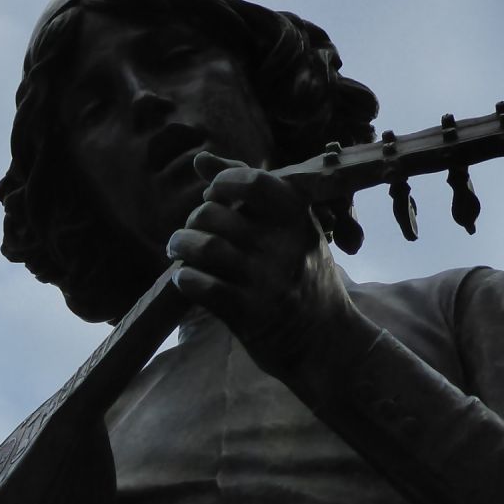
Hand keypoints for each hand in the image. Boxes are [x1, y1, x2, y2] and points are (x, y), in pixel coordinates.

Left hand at [165, 152, 353, 369]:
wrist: (325, 342)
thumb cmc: (306, 278)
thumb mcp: (294, 231)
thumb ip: (250, 193)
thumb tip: (200, 161)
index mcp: (297, 219)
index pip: (252, 180)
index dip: (222, 182)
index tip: (214, 195)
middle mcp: (283, 246)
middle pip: (215, 214)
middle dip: (194, 220)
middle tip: (192, 232)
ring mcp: (265, 281)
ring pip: (205, 246)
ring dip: (181, 245)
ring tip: (178, 249)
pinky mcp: (248, 314)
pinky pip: (201, 286)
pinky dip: (185, 278)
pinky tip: (186, 278)